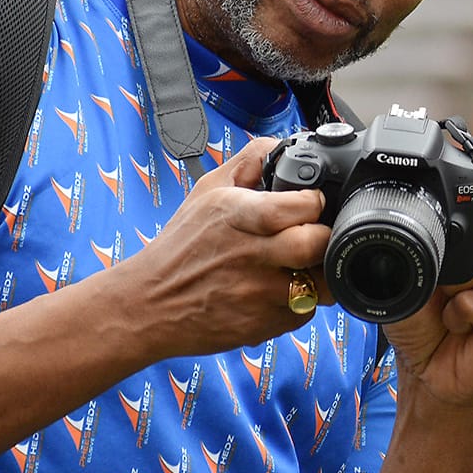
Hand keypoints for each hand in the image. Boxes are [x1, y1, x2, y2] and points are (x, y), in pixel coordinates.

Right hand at [108, 137, 331, 359]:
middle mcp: (250, 254)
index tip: (310, 203)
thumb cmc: (180, 247)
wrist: (149, 304)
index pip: (299, 204)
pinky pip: (304, 311)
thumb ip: (249, 163)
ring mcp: (258, 293)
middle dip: (323, 237)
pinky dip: (301, 300)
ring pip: (320, 283)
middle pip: (315, 244)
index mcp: (237, 215)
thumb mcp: (207, 191)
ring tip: (303, 264)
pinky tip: (281, 289)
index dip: (313, 202)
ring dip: (318, 272)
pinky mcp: (263, 324)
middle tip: (314, 235)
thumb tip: (284, 147)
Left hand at [382, 183, 472, 407]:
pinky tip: (456, 323)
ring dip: (455, 278)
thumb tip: (414, 228)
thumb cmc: (422, 317)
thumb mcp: (410, 271)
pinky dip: (460, 313)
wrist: (427, 368)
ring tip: (445, 300)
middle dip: (464, 235)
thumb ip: (419, 244)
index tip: (441, 227)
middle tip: (442, 268)